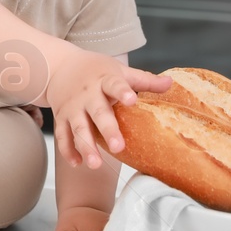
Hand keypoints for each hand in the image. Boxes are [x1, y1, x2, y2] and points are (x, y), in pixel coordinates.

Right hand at [46, 46, 171, 170]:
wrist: (60, 66)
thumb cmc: (95, 70)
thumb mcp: (119, 70)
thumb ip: (144, 80)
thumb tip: (170, 83)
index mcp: (104, 80)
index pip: (114, 85)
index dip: (123, 92)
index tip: (132, 100)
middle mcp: (87, 95)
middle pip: (97, 113)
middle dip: (107, 130)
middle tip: (118, 146)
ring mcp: (72, 108)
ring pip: (78, 128)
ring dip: (86, 146)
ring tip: (96, 164)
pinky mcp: (61, 118)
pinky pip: (62, 136)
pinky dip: (68, 150)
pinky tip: (78, 163)